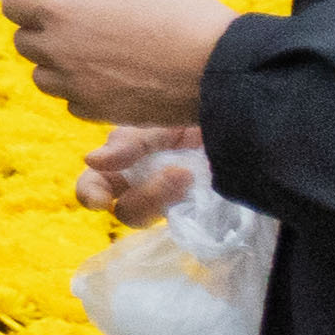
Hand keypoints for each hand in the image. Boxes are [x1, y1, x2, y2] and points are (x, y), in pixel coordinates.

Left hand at [0, 0, 238, 127]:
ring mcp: (72, 86)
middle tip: (80, 27)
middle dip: (43, 32)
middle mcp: (56, 50)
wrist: (216, 69)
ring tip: (97, 55)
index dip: (29, 0)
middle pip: (23, 41)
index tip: (48, 1)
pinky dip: (82, 90)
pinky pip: (70, 100)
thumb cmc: (179, 14)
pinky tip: (113, 79)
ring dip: (59, 64)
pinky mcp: (92, 112)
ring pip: (42, 75)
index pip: (12, 3)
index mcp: (60, 10)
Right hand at [77, 125, 206, 224]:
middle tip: (178, 175)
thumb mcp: (159, 120)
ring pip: (153, 219)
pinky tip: (200, 186)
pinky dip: (187, 207)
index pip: (94, 184)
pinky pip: (182, 221)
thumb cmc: (195, 113)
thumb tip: (91, 160)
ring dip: (166, 200)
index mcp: (123, 159)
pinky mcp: (194, 212)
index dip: (91, 194)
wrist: (243, 120)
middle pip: (124, 209)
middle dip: (145, 197)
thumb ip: (129, 143)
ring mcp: (168, 201)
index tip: (101, 202)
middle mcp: (141, 184)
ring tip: (191, 176)